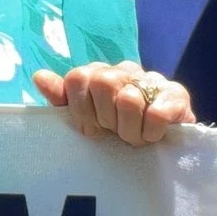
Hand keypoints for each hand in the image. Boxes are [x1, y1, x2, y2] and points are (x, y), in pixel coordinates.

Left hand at [31, 63, 195, 146]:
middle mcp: (125, 71)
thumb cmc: (117, 132)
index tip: (91, 129)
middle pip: (102, 83)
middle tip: (114, 133)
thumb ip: (62, 98)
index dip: (80, 109)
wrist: (164, 145)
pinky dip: (151, 132)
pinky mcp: (177, 96)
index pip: (77, 78)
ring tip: (135, 138)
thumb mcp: (85, 118)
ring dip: (129, 130)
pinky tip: (154, 136)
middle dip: (105, 119)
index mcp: (100, 73)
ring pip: (128, 100)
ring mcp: (153, 80)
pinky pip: (156, 114)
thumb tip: (39, 76)